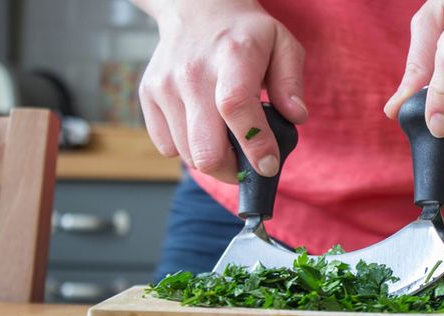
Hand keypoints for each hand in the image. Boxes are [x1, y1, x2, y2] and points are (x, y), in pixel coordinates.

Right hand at [136, 0, 306, 181]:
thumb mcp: (283, 45)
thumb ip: (291, 82)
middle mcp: (192, 72)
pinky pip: (167, 147)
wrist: (196, 9)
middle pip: (205, 147)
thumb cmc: (245, 33)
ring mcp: (165, 85)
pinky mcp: (148, 96)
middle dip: (232, 170)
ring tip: (229, 146)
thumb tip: (296, 117)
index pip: (236, 107)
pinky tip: (204, 130)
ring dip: (212, 162)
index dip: (254, 144)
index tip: (268, 165)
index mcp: (232, 56)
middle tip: (247, 166)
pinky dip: (188, 150)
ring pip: (188, 155)